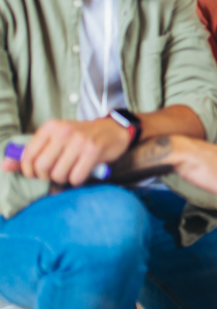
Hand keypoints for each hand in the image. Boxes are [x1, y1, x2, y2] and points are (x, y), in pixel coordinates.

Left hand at [1, 118, 132, 185]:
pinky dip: (76, 181)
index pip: (27, 156)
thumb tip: (4, 167)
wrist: (113, 130)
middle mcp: (63, 132)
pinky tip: (81, 173)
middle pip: (41, 167)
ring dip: (63, 180)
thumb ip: (31, 153)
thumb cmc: (81, 137)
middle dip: (46, 177)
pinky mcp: (93, 151)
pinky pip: (75, 177)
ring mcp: (79, 141)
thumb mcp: (55, 139)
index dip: (30, 171)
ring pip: (58, 174)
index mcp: (50, 127)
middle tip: (55, 174)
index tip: (38, 173)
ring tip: (70, 172)